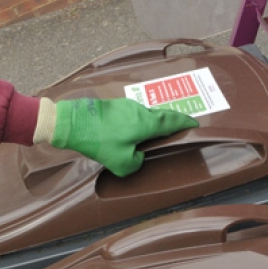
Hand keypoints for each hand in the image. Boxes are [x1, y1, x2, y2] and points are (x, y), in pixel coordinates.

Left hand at [33, 98, 198, 176]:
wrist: (72, 122)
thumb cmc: (98, 141)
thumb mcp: (121, 163)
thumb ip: (136, 162)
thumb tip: (138, 155)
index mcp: (146, 123)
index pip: (172, 122)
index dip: (185, 124)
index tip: (194, 124)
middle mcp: (139, 111)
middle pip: (161, 115)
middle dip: (172, 121)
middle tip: (179, 127)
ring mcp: (126, 106)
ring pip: (146, 114)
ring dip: (153, 122)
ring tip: (155, 132)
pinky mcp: (114, 105)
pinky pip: (133, 114)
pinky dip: (138, 121)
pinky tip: (132, 130)